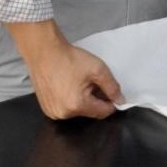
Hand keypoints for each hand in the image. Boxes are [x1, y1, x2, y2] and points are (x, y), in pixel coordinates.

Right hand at [7, 20, 121, 119]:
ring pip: (78, 110)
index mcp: (77, 106)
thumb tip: (121, 101)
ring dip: (83, 100)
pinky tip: (68, 86)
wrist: (45, 52)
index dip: (111, 101)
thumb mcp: (98, 69)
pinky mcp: (46, 109)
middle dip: (96, 98)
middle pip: (90, 111)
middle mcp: (63, 114)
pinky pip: (66, 108)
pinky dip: (71, 100)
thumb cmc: (70, 59)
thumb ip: (112, 87)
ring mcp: (52, 113)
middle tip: (92, 81)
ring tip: (79, 82)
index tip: (110, 89)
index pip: (103, 112)